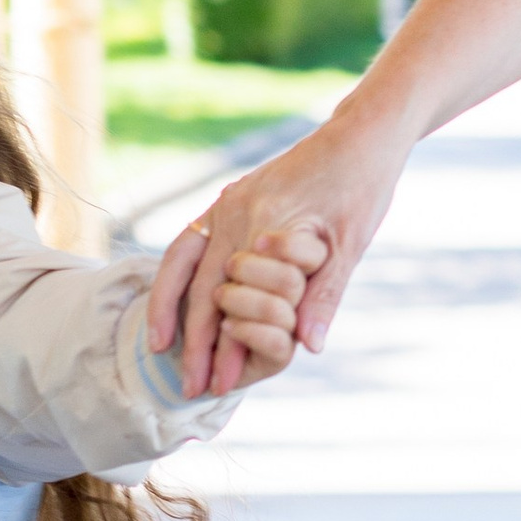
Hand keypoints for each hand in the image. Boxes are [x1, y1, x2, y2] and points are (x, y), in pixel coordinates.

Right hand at [150, 114, 412, 397]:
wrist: (359, 135)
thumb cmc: (362, 188)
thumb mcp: (351, 245)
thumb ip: (324, 295)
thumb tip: (308, 346)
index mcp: (267, 225)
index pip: (234, 302)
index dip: (224, 348)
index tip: (219, 386)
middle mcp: (238, 211)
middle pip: (202, 288)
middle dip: (193, 341)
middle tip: (188, 386)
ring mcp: (229, 201)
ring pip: (185, 262)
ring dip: (171, 308)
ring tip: (158, 347)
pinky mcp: (231, 197)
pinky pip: (192, 239)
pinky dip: (176, 272)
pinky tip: (174, 298)